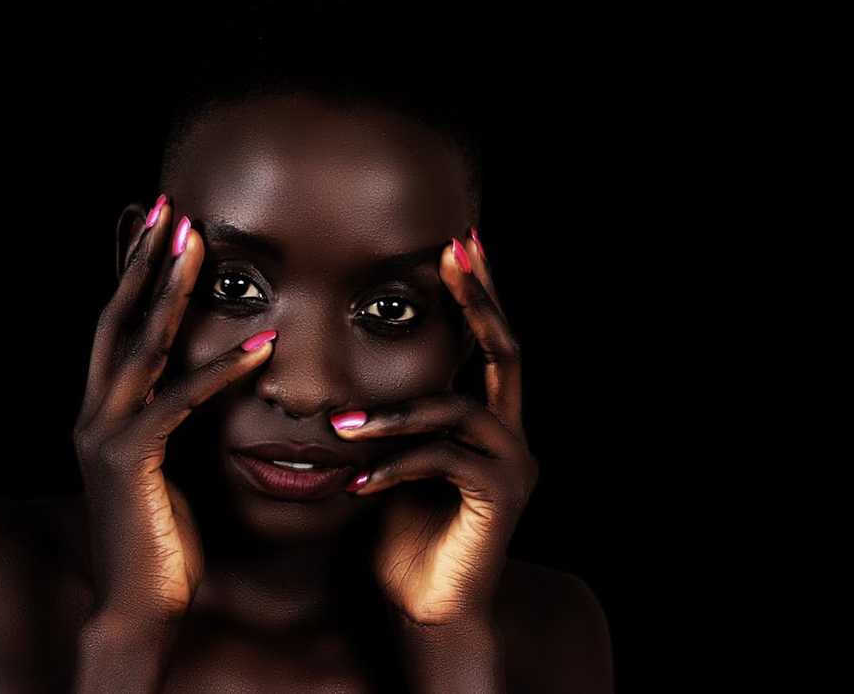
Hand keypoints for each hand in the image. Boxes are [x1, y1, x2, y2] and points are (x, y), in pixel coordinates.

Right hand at [72, 195, 275, 623]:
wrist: (138, 609)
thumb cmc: (162, 539)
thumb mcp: (168, 466)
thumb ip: (176, 418)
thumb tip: (205, 378)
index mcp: (103, 411)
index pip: (115, 327)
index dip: (129, 272)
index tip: (152, 223)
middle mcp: (93, 413)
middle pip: (117, 319)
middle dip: (142, 260)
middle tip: (168, 207)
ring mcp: (105, 435)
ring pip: (139, 346)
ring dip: (169, 289)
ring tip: (196, 241)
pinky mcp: (130, 463)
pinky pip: (180, 404)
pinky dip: (219, 370)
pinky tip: (259, 342)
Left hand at [333, 231, 537, 626]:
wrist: (424, 611)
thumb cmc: (399, 535)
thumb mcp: (387, 463)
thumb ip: (386, 420)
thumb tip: (342, 377)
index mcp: (485, 422)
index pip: (486, 344)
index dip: (476, 293)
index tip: (456, 242)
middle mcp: (509, 436)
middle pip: (505, 352)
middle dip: (479, 299)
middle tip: (455, 251)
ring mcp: (511, 466)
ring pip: (459, 411)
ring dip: (396, 414)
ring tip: (342, 426)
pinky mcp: (498, 500)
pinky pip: (444, 463)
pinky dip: (397, 466)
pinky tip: (358, 485)